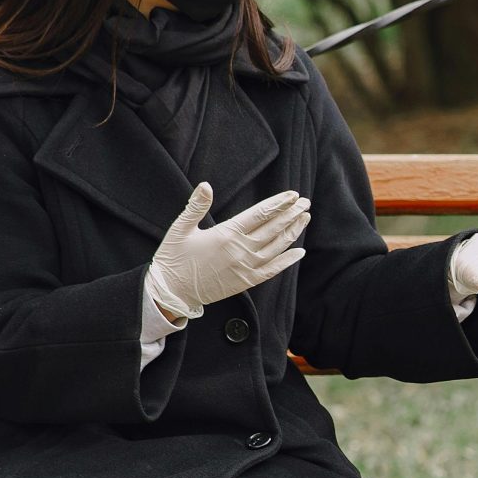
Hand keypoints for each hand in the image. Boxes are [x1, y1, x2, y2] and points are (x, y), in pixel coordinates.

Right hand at [149, 182, 309, 318]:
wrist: (172, 291)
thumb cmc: (173, 258)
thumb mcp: (181, 228)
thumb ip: (196, 206)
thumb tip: (206, 185)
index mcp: (226, 234)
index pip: (260, 214)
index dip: (278, 204)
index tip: (293, 195)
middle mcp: (240, 250)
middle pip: (273, 228)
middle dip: (291, 214)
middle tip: (305, 202)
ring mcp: (245, 267)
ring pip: (276, 247)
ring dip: (292, 232)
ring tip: (304, 219)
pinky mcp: (245, 282)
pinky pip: (272, 270)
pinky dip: (287, 261)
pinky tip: (299, 252)